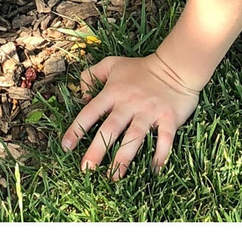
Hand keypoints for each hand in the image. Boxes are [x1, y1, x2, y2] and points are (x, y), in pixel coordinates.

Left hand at [61, 52, 199, 179]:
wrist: (175, 66)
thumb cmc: (141, 68)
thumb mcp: (112, 64)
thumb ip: (91, 75)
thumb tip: (81, 96)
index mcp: (113, 92)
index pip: (90, 112)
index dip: (77, 129)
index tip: (66, 147)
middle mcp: (129, 103)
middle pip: (110, 128)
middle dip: (97, 150)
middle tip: (86, 170)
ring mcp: (149, 112)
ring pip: (134, 137)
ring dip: (123, 158)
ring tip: (114, 177)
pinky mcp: (169, 118)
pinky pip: (164, 140)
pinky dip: (160, 155)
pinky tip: (154, 171)